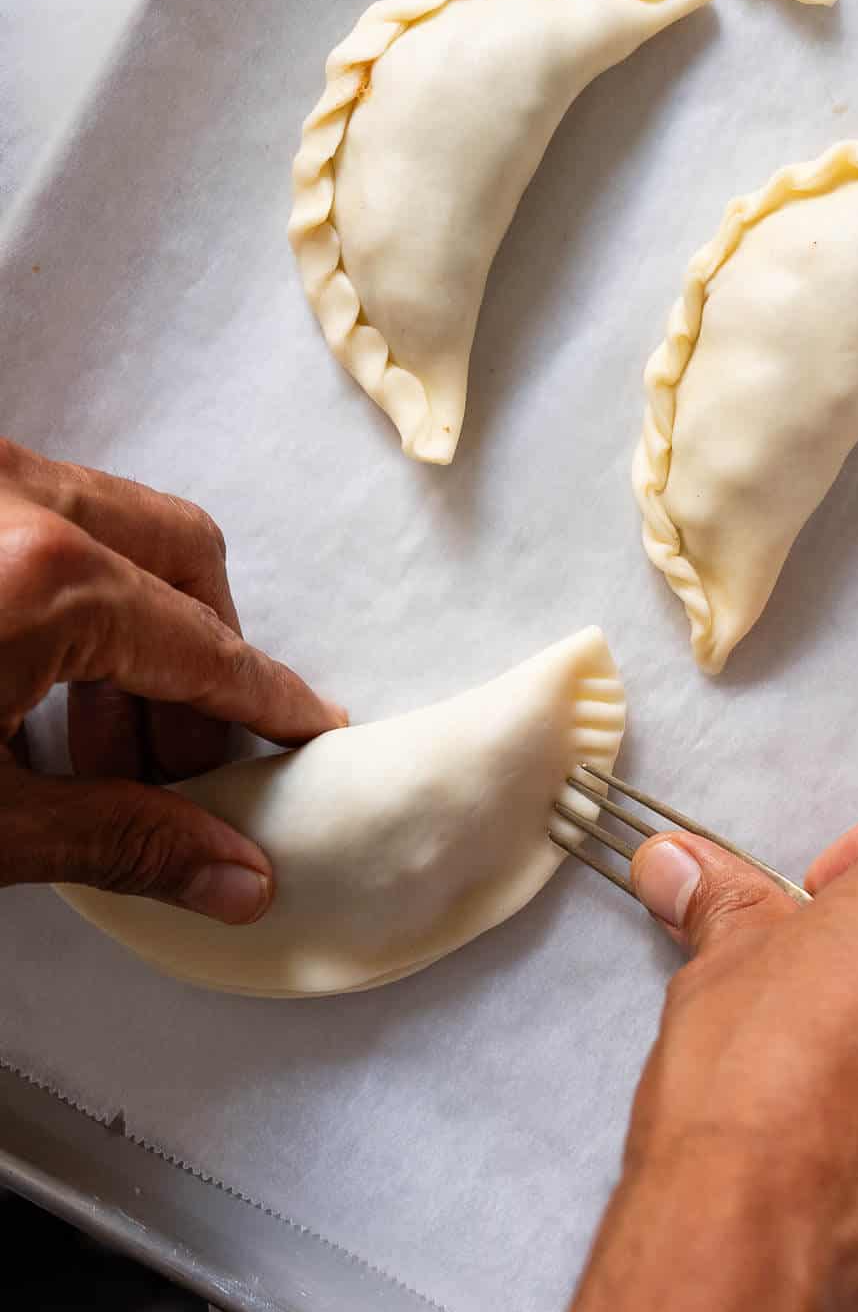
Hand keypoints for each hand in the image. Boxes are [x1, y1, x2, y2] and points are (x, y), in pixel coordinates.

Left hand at [0, 439, 345, 922]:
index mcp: (41, 579)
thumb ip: (118, 840)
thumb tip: (236, 878)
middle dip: (208, 651)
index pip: (205, 648)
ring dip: (134, 625)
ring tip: (106, 739)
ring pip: (112, 525)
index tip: (311, 731)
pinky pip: (45, 516)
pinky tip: (35, 683)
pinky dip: (70, 591)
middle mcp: (11, 496)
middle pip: (182, 555)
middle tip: (193, 755)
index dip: (267, 703)